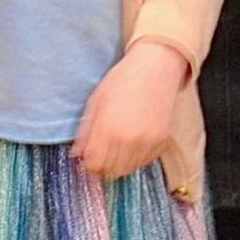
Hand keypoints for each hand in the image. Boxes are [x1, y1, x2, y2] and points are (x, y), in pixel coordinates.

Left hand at [70, 39, 191, 181]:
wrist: (156, 68)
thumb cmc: (122, 80)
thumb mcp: (96, 101)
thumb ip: (85, 131)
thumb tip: (76, 154)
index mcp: (107, 129)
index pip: (94, 164)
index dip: (89, 163)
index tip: (90, 157)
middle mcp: (128, 140)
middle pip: (111, 171)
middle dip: (104, 165)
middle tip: (104, 151)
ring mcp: (148, 143)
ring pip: (129, 169)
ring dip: (121, 162)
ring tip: (119, 145)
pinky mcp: (162, 141)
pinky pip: (146, 161)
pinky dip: (138, 157)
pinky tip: (135, 141)